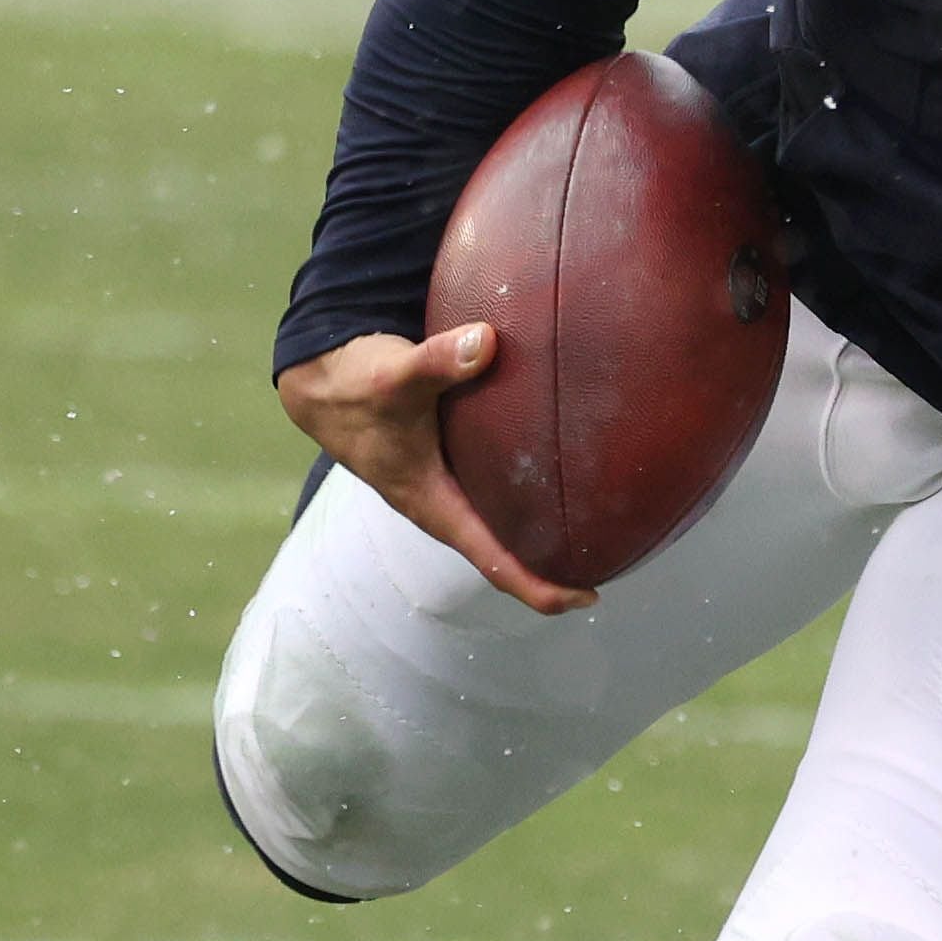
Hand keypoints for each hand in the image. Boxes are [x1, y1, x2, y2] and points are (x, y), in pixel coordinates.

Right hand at [276, 327, 597, 615]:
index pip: (491, 558)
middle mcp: (444, 501)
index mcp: (431, 502)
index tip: (587, 598)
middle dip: (555, 565)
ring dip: (548, 528)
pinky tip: (573, 466)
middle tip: (616, 563)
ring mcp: (449, 483)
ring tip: (609, 527)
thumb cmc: (356, 386)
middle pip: (506, 548)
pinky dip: (535, 486)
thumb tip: (486, 342)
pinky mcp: (456, 458)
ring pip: (505, 518)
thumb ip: (437, 361)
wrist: (325, 379)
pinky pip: (502, 484)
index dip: (537, 584)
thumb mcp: (393, 375)